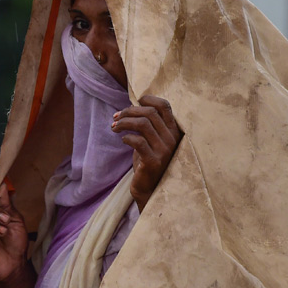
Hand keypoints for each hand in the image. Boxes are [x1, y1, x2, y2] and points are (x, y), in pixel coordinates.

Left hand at [111, 94, 182, 210]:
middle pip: (149, 112)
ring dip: (124, 122)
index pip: (164, 106)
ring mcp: (164, 150)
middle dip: (128, 111)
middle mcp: (172, 139)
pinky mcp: (154, 161)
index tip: (134, 101)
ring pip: (142, 124)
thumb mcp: (151, 139)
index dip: (148, 99)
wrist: (149, 188)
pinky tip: (122, 140)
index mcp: (174, 131)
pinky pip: (138, 141)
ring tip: (114, 127)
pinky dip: (127, 137)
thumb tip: (129, 107)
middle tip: (115, 117)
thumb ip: (147, 124)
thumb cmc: (147, 160)